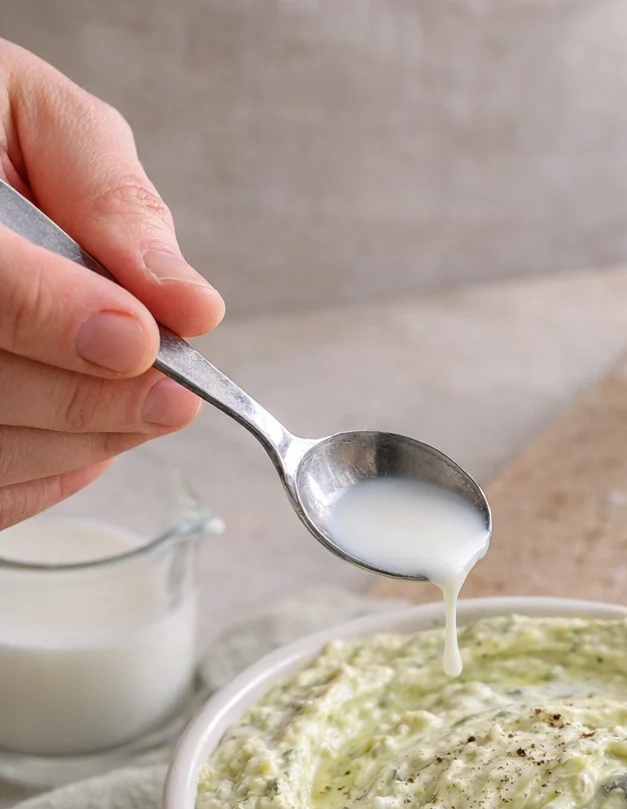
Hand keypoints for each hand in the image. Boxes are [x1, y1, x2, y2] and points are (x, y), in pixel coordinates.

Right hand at [0, 40, 222, 528]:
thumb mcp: (38, 119)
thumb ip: (107, 198)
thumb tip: (187, 303)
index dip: (55, 318)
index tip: (140, 338)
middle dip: (92, 398)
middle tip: (174, 396)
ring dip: (85, 439)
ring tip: (141, 402)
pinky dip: (56, 470)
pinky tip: (89, 430)